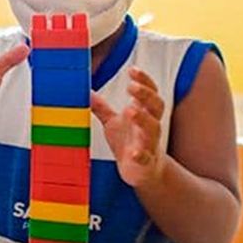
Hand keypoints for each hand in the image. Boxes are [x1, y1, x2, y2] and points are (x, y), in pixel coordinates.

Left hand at [90, 67, 165, 186]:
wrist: (142, 171)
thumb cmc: (129, 142)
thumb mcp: (113, 122)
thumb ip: (102, 108)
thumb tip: (86, 91)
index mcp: (144, 113)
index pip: (150, 93)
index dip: (144, 81)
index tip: (132, 70)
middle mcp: (150, 126)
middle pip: (156, 106)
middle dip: (146, 95)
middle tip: (131, 86)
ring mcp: (149, 144)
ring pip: (153, 129)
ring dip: (143, 119)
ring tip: (130, 110)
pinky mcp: (145, 162)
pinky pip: (146, 157)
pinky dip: (141, 154)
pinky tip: (134, 153)